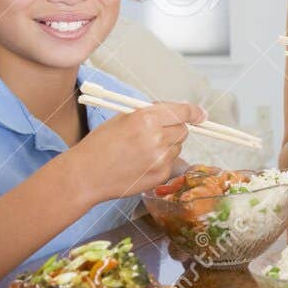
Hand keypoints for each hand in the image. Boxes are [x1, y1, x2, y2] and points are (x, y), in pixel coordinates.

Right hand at [67, 100, 206, 203]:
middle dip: (174, 128)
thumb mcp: (123, 119)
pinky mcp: (161, 174)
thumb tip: (175, 112)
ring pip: (178, 147)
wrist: (86, 175)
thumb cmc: (100, 144)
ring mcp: (161, 158)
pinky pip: (171, 162)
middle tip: (156, 132)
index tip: (201, 114)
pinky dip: (162, 161)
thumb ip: (150, 114)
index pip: (183, 112)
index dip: (195, 112)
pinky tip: (141, 163)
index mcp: (146, 118)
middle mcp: (157, 138)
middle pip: (183, 130)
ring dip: (167, 145)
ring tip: (142, 150)